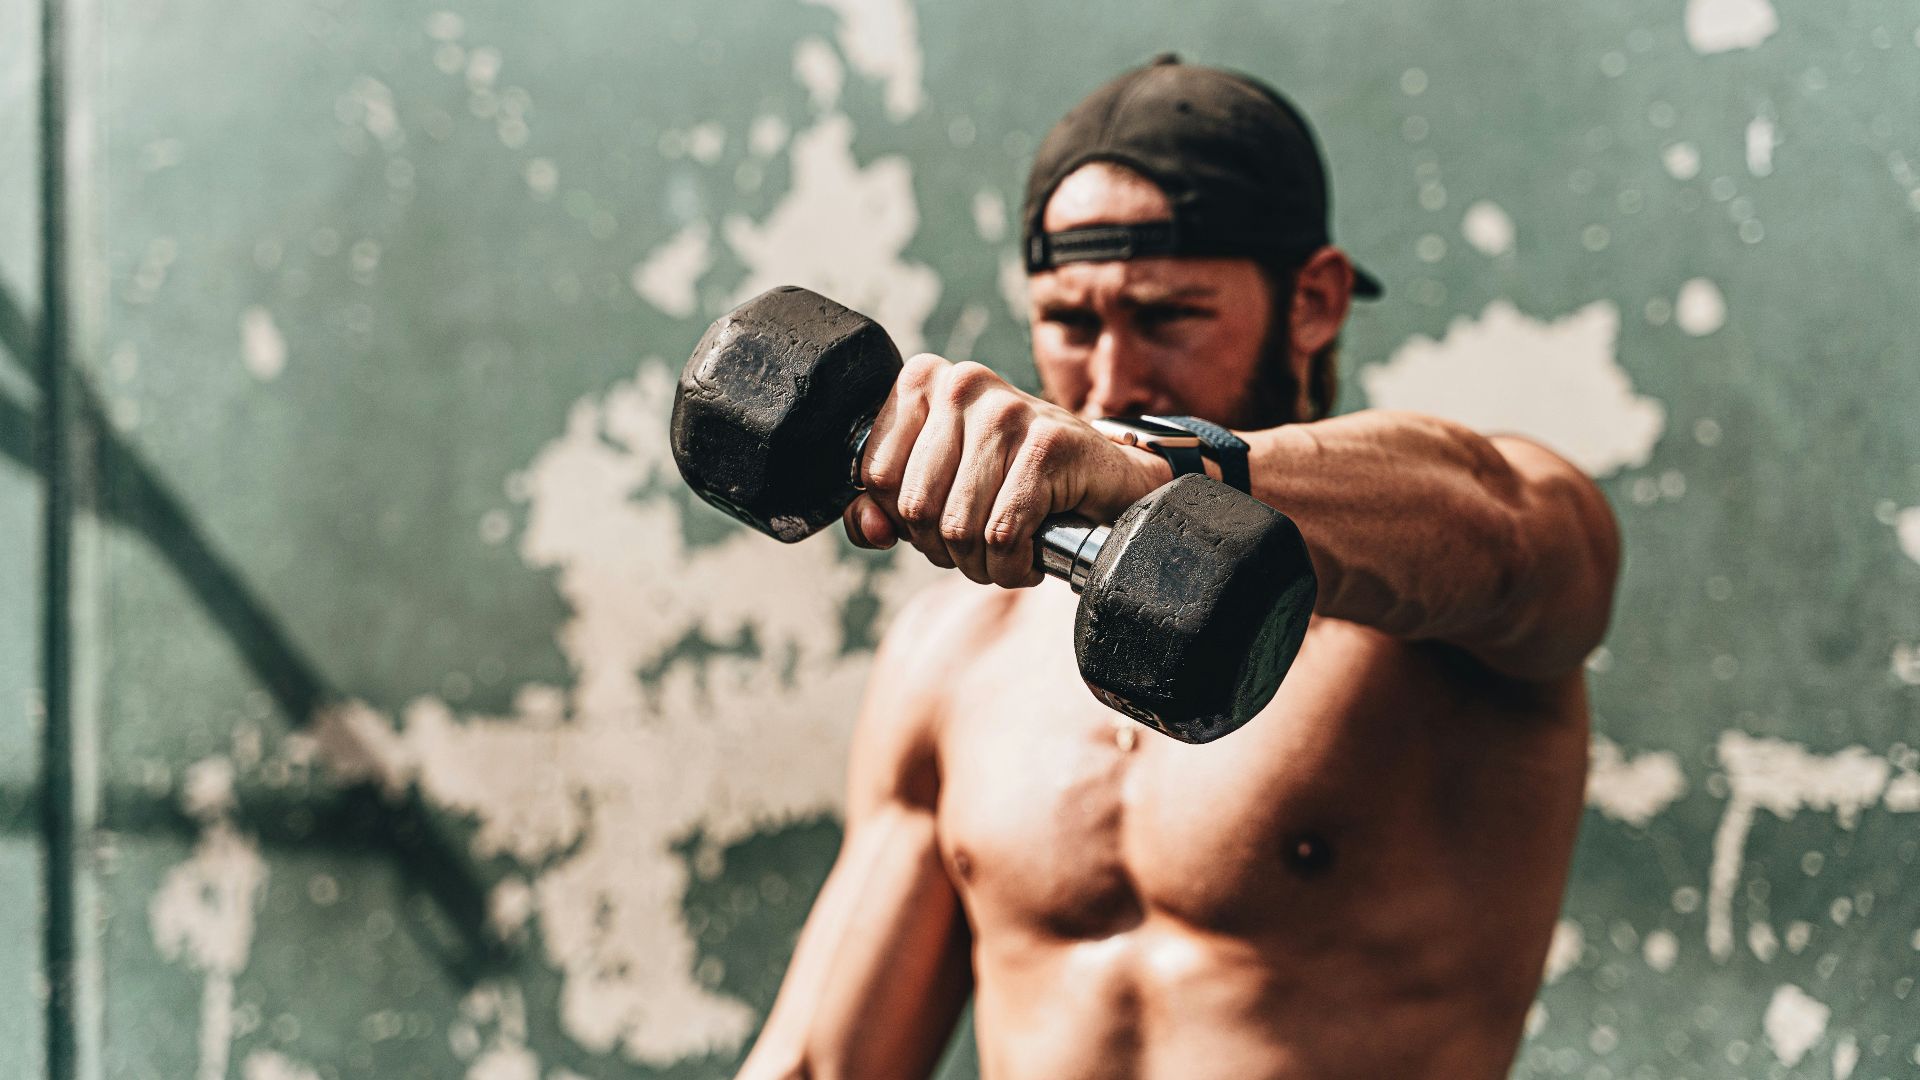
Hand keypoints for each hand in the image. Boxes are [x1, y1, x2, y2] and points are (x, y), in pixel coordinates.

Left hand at [845, 354, 1171, 587]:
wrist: (1106, 479)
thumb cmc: (1015, 482)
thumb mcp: (940, 488)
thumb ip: (884, 508)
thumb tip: (867, 529)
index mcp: (925, 381)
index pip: (875, 475)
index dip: (903, 521)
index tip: (941, 524)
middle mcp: (963, 383)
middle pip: (915, 505)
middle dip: (944, 549)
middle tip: (978, 548)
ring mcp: (1007, 410)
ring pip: (957, 526)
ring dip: (980, 564)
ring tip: (1006, 554)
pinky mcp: (1048, 445)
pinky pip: (1002, 534)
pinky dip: (1012, 566)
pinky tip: (1028, 558)